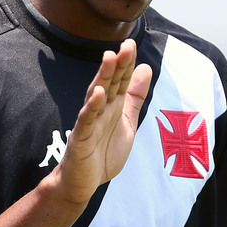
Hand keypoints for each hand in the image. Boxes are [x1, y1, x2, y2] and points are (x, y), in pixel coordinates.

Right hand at [51, 38, 152, 204]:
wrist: (81, 183)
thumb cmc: (102, 153)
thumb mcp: (127, 122)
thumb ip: (134, 97)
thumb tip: (146, 68)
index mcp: (112, 106)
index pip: (120, 80)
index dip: (127, 63)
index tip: (131, 43)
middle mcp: (100, 110)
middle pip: (109, 82)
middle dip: (117, 64)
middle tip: (126, 44)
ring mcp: (89, 122)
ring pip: (96, 95)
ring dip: (103, 77)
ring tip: (110, 58)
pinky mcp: (81, 137)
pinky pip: (86, 120)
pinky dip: (92, 106)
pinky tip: (98, 94)